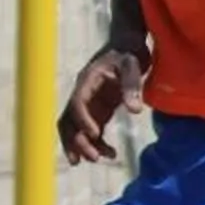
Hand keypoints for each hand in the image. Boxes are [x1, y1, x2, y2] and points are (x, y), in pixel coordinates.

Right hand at [59, 43, 147, 163]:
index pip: (78, 103)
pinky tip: (112, 154)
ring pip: (74, 129)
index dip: (83, 119)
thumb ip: (132, 86)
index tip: (95, 134)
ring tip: (96, 160)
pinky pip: (91, 132)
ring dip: (80, 145)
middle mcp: (83, 94)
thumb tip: (135, 110)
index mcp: (87, 81)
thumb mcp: (133, 65)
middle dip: (76, 140)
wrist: (126, 45)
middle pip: (69, 120)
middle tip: (92, 158)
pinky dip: (97, 144)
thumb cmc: (128, 52)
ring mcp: (89, 104)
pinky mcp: (98, 110)